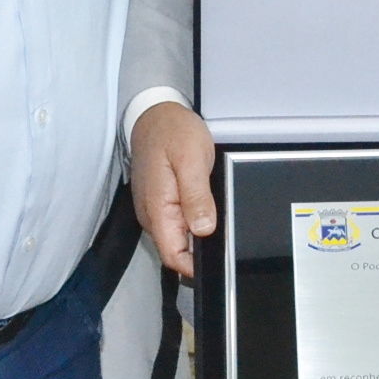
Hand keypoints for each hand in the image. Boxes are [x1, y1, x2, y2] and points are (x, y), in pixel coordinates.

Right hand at [132, 102, 216, 276]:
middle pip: (176, 249)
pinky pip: (177, 221)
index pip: (173, 256)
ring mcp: (154, 209)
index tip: (220, 258)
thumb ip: (196, 196)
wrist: (155, 113)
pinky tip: (206, 205)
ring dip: (198, 233)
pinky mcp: (160, 201)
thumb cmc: (173, 132)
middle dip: (201, 249)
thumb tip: (203, 230)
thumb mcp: (191, 160)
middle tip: (227, 231)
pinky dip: (193, 219)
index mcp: (157, 209)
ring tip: (219, 214)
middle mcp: (152, 215)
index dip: (195, 266)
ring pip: (178, 236)